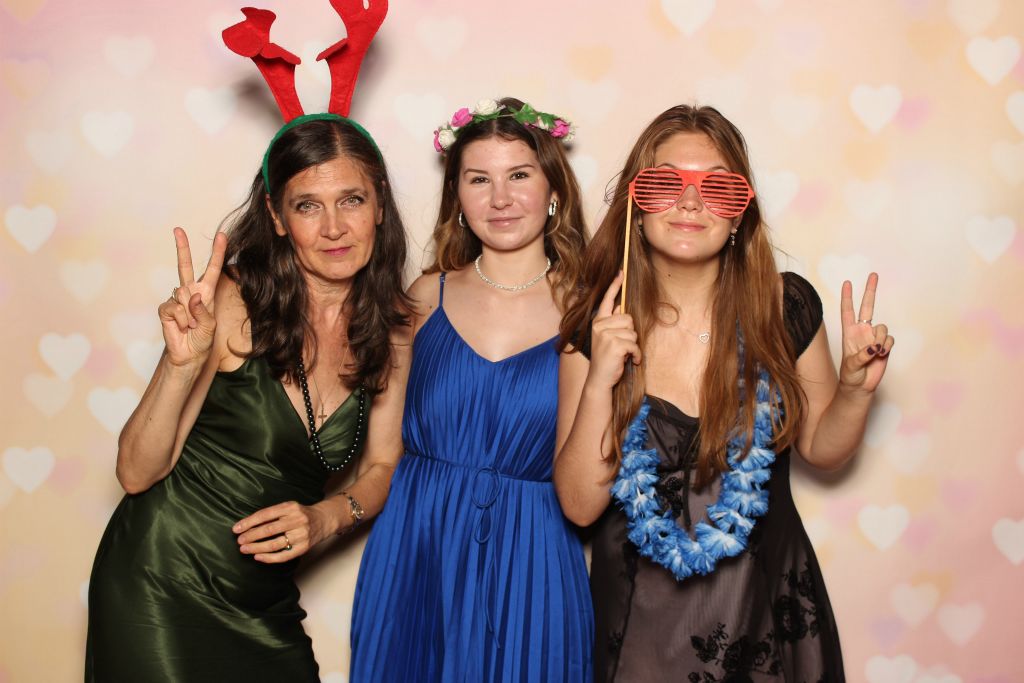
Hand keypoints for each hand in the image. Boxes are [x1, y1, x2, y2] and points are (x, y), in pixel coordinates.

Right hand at [157, 228, 226, 366]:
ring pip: (182, 296)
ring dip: (189, 315)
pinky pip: (173, 307)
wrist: (189, 354)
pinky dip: (179, 319)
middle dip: (182, 247)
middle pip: (185, 266)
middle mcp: (190, 292)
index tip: (222, 236)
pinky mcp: (165, 308)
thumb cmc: (202, 339)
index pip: (213, 270)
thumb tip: (192, 296)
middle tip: (178, 229)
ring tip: (190, 325)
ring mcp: (176, 299)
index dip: (218, 253)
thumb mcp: (209, 326)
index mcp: (206, 293)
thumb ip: (202, 311)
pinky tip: (180, 326)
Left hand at [233, 500, 332, 562]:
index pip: (265, 515)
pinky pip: (284, 555)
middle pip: (269, 529)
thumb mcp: (288, 508)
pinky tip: (258, 557)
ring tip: (245, 549)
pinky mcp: (304, 547)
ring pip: (275, 544)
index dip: (249, 522)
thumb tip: (247, 526)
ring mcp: (301, 535)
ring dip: (257, 548)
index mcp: (290, 507)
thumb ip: (271, 515)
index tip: (236, 529)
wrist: (324, 520)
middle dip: (251, 536)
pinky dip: (269, 558)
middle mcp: (297, 520)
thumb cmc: (301, 514)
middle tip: (239, 541)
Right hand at [587, 272, 641, 388]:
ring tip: (624, 355)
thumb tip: (623, 309)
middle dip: (630, 333)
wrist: (600, 379)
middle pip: (628, 318)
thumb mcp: (607, 338)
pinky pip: (634, 344)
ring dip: (633, 346)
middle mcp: (600, 326)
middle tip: (622, 346)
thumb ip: (614, 324)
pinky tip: (629, 361)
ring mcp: (606, 335)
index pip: (607, 300)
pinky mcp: (614, 345)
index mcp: (598, 322)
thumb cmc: (607, 359)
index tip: (621, 272)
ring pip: (633, 331)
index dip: (614, 286)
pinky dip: (636, 355)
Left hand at [838, 272, 893, 393]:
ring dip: (881, 339)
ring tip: (875, 352)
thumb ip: (861, 355)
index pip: (847, 311)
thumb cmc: (850, 375)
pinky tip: (881, 354)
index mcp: (849, 333)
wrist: (860, 386)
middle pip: (867, 307)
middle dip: (870, 291)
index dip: (847, 297)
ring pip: (883, 327)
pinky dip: (887, 347)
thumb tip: (874, 347)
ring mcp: (874, 338)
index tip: (847, 283)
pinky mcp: (885, 345)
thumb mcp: (851, 366)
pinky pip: (890, 339)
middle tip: (873, 275)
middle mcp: (862, 332)